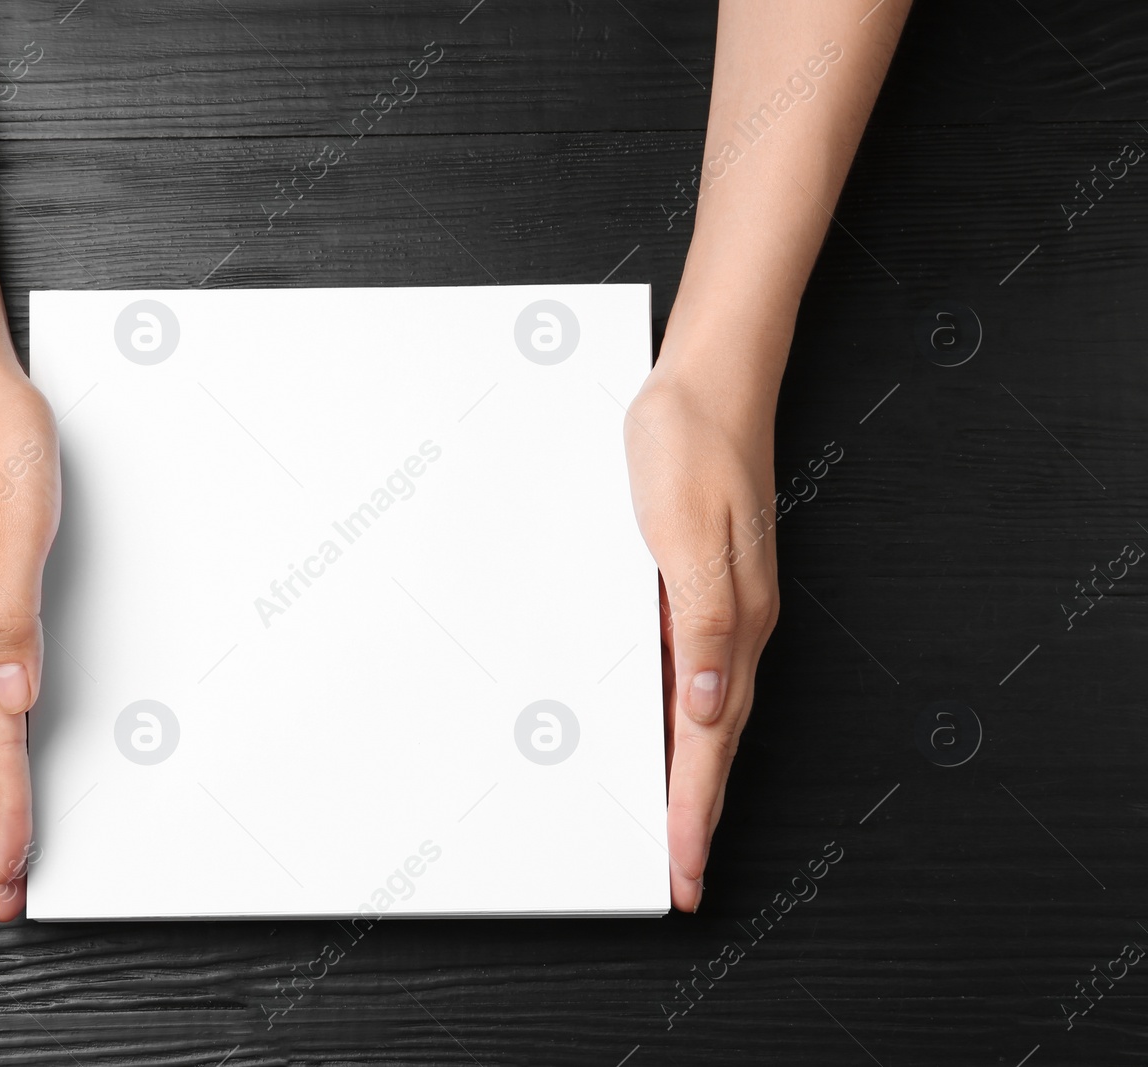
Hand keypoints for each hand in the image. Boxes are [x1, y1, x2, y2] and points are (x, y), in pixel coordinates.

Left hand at [623, 355, 780, 911]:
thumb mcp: (687, 534)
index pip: (709, 740)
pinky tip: (659, 734)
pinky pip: (689, 672)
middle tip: (682, 876)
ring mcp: (721, 608)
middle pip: (713, 742)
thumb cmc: (690, 444)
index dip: (694, 810)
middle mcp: (735, 626)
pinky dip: (675, 719)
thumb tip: (708, 706)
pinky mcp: (702, 586)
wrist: (705, 380)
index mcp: (734, 623)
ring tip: (673, 829)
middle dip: (696, 814)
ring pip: (703, 714)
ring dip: (688, 775)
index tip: (683, 869)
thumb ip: (703, 624)